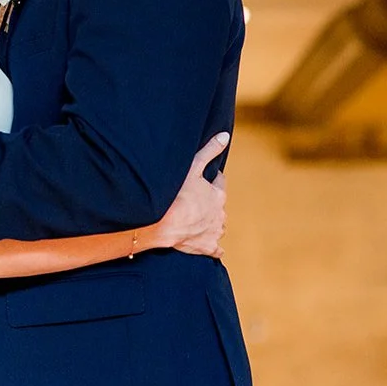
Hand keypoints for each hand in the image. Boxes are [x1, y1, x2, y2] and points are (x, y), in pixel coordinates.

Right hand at [152, 132, 229, 258]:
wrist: (161, 224)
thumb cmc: (175, 194)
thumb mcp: (193, 167)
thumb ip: (210, 151)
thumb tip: (225, 136)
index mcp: (218, 195)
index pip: (219, 183)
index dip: (210, 180)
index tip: (201, 180)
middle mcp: (220, 214)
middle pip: (218, 206)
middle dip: (209, 204)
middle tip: (193, 201)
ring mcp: (214, 232)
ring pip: (217, 226)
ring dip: (210, 223)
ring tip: (195, 221)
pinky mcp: (208, 248)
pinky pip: (215, 249)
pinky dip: (212, 247)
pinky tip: (206, 244)